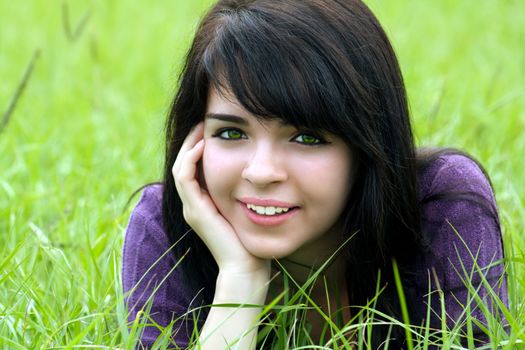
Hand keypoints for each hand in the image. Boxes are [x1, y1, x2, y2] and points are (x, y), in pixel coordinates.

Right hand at [172, 123, 268, 275]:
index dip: (198, 147)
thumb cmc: (251, 241)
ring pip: (181, 167)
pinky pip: (185, 177)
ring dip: (190, 145)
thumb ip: (243, 193)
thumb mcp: (245, 209)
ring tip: (202, 127)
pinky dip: (192, 158)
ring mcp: (191, 207)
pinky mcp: (195, 210)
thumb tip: (255, 173)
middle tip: (203, 121)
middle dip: (192, 141)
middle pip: (183, 164)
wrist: (245, 267)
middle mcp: (193, 204)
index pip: (192, 168)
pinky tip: (205, 144)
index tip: (211, 129)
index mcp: (202, 203)